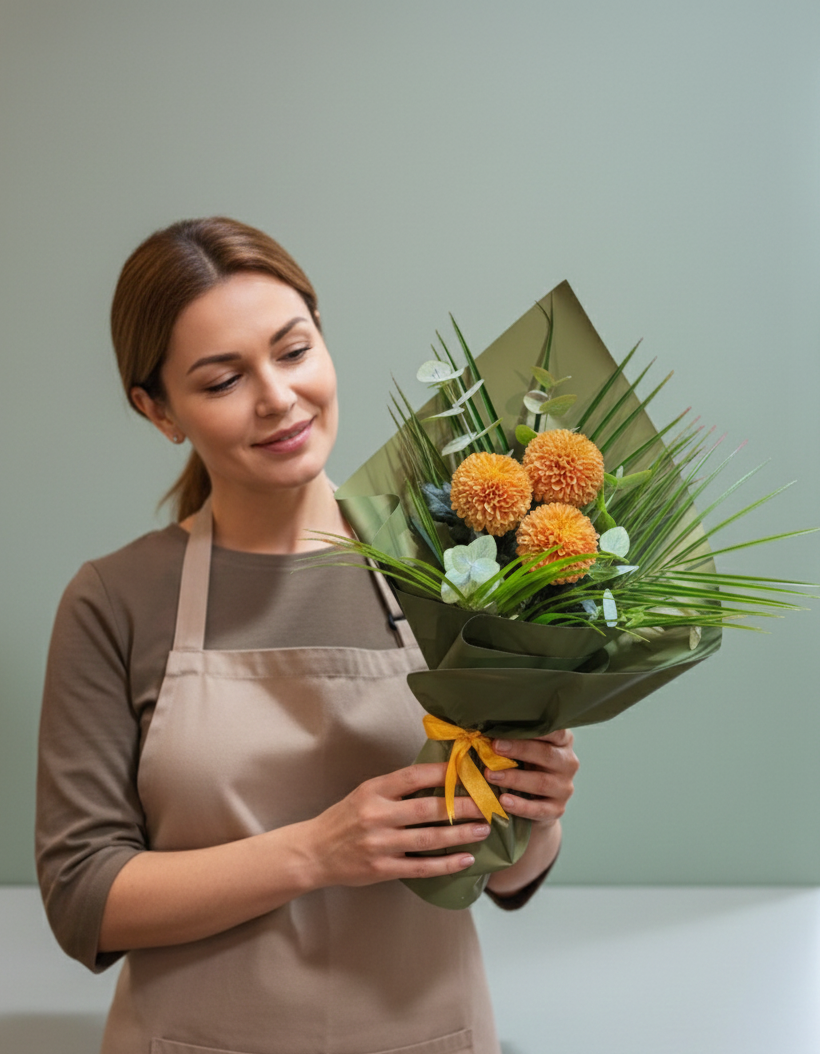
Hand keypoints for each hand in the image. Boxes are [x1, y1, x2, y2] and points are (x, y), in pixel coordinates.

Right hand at [304, 763, 487, 887]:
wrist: (314, 852)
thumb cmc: (345, 819)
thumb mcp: (365, 793)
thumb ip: (396, 788)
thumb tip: (439, 779)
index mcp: (373, 791)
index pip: (414, 776)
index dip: (444, 773)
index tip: (469, 770)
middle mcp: (377, 815)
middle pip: (428, 808)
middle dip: (462, 806)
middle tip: (488, 803)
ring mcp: (380, 844)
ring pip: (429, 839)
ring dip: (460, 834)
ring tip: (483, 828)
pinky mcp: (383, 869)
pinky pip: (421, 868)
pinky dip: (446, 864)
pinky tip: (466, 859)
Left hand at [484, 729, 578, 825]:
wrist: (533, 799)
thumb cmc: (524, 763)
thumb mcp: (523, 747)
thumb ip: (514, 737)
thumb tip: (488, 728)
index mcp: (562, 741)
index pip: (555, 731)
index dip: (533, 730)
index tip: (507, 729)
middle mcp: (568, 763)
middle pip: (547, 754)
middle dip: (519, 750)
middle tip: (494, 747)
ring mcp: (564, 787)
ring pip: (541, 782)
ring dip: (514, 778)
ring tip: (491, 775)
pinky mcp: (557, 809)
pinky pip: (539, 809)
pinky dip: (520, 806)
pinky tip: (504, 801)